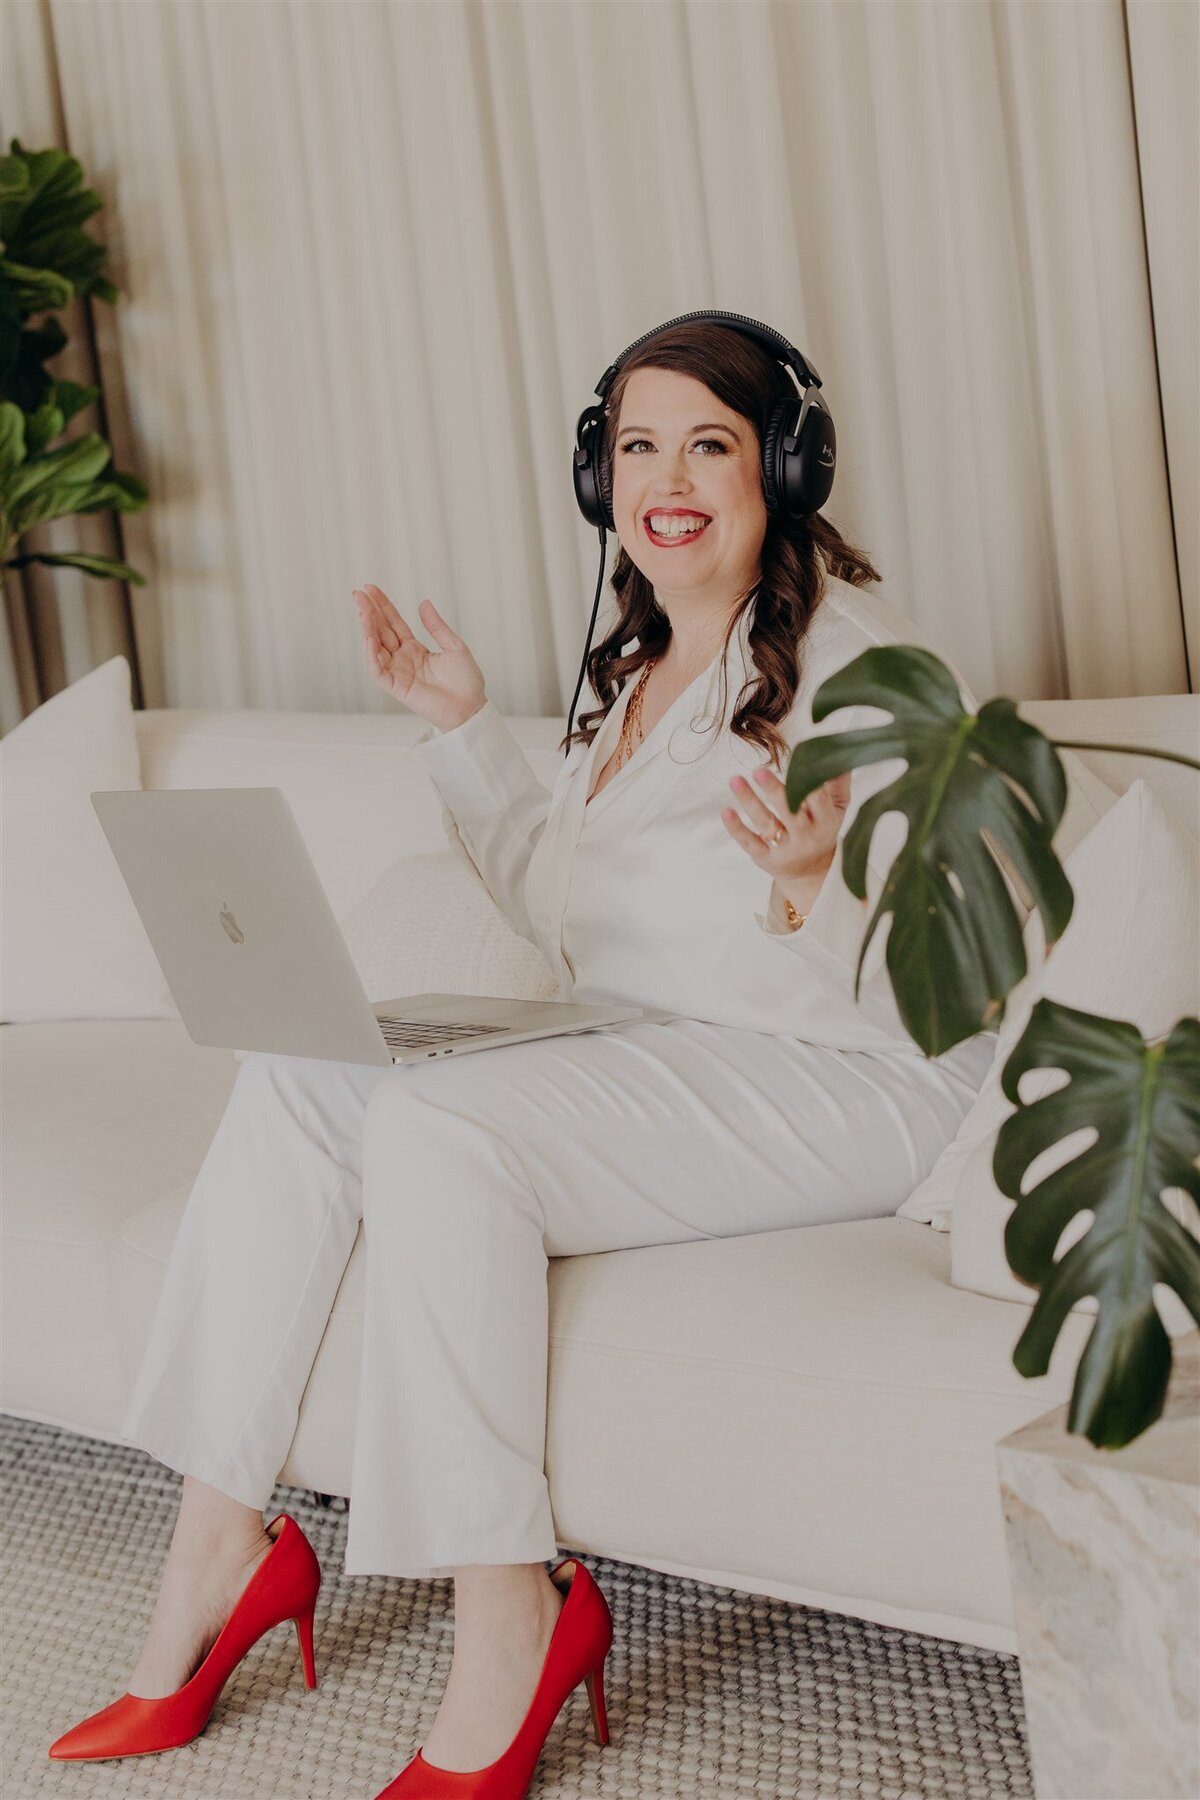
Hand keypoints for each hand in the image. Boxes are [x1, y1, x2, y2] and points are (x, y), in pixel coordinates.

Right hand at [353, 584, 486, 731]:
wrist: (470, 707)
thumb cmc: (466, 681)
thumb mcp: (454, 646)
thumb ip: (436, 626)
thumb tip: (423, 603)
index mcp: (415, 649)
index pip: (393, 623)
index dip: (382, 606)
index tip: (371, 588)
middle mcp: (403, 659)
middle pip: (381, 631)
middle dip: (369, 612)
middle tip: (358, 592)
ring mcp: (398, 672)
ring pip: (375, 648)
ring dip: (367, 629)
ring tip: (362, 610)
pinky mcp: (396, 687)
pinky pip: (378, 669)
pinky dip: (372, 654)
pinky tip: (369, 637)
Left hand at [721, 763, 851, 880]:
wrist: (811, 872)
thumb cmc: (822, 828)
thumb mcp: (837, 808)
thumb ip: (838, 781)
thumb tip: (837, 748)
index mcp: (825, 822)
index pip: (818, 800)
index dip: (806, 782)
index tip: (795, 762)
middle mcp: (806, 837)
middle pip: (790, 813)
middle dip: (774, 792)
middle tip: (758, 770)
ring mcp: (785, 849)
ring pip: (766, 823)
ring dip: (749, 801)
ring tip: (735, 780)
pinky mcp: (765, 858)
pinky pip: (750, 842)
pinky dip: (737, 828)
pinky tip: (726, 811)